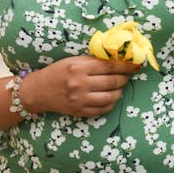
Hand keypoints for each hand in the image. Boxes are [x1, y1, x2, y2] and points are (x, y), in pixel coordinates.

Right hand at [21, 55, 137, 117]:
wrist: (40, 91)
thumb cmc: (58, 72)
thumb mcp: (74, 61)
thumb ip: (93, 61)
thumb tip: (117, 60)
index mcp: (79, 67)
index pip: (109, 66)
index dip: (125, 66)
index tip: (134, 65)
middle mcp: (80, 84)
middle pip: (112, 82)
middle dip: (124, 78)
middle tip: (126, 76)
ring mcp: (80, 100)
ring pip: (111, 97)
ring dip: (119, 91)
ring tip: (119, 87)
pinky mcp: (80, 111)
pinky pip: (103, 109)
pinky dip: (111, 103)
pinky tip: (110, 97)